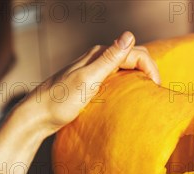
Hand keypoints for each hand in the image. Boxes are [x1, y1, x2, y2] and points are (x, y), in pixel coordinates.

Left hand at [21, 31, 159, 137]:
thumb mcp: (88, 80)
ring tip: (147, 95)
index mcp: (99, 54)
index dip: (151, 68)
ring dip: (141, 77)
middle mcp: (98, 58)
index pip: (137, 53)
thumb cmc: (60, 101)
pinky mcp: (93, 82)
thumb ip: (109, 58)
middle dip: (149, 70)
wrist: (38, 116)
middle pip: (134, 57)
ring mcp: (96, 70)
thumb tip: (129, 35)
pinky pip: (119, 77)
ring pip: (127, 67)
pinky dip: (130, 84)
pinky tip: (130, 97)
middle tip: (155, 92)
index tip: (155, 88)